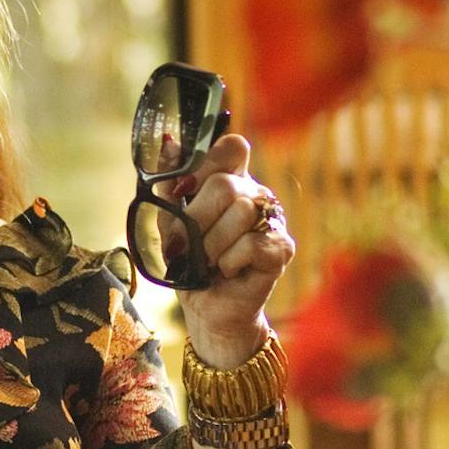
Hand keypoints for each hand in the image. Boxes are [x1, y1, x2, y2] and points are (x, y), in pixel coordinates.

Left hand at [167, 133, 292, 366]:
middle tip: (186, 244)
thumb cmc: (191, 263)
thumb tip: (167, 141)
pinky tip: (227, 271)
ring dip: (212, 244)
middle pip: (227, 184)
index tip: (184, 192)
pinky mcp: (282, 247)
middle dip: (197, 218)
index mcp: (232, 180)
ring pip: (241, 213)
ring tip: (208, 262)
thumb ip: (168, 183)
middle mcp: (257, 194)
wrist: (208, 308)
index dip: (207, 163)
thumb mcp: (170, 221)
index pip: (232, 148)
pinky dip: (229, 261)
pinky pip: (252, 244)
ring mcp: (273, 220)